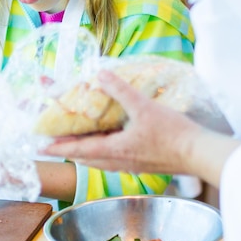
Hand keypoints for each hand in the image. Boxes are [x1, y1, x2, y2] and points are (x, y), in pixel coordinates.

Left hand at [41, 71, 198, 173]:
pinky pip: (115, 160)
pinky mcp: (142, 164)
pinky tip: (112, 142)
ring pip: (101, 161)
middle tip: (58, 140)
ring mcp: (131, 165)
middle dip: (70, 149)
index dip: (59, 147)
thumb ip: (121, 90)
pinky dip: (104, 151)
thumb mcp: (144, 107)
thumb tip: (100, 74)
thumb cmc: (172, 134)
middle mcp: (119, 162)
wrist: (198, 154)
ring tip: (80, 141)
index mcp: (115, 150)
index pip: (79, 150)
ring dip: (87, 152)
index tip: (41, 148)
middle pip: (87, 158)